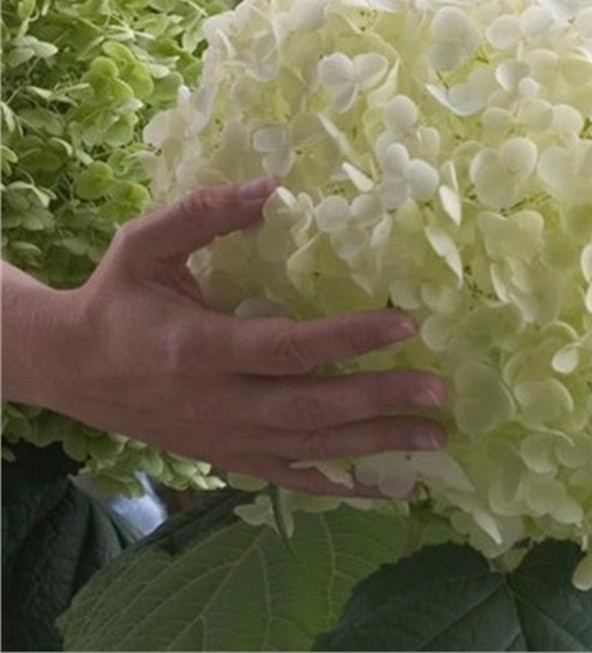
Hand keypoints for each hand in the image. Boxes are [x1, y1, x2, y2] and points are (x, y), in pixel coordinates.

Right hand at [2, 177, 445, 496]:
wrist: (71, 369)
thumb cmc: (117, 300)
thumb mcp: (145, 246)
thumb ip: (204, 214)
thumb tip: (271, 184)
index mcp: (202, 348)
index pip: (289, 347)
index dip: (350, 337)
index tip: (406, 323)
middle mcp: (220, 403)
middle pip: (313, 407)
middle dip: (380, 400)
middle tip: (439, 391)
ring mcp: (227, 439)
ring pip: (313, 448)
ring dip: (378, 445)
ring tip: (436, 436)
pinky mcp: (230, 458)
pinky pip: (292, 478)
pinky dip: (341, 487)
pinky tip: (387, 488)